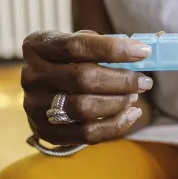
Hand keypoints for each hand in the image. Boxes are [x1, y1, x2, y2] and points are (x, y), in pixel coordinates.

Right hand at [21, 30, 152, 145]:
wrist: (46, 91)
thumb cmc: (72, 62)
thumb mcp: (81, 44)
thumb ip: (107, 44)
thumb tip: (146, 47)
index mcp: (38, 45)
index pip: (76, 45)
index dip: (113, 49)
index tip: (143, 52)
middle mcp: (31, 75)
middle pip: (82, 78)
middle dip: (121, 80)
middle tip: (144, 81)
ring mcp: (34, 105)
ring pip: (84, 108)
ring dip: (118, 103)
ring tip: (135, 97)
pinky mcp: (45, 131)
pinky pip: (85, 134)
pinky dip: (114, 125)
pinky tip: (131, 115)